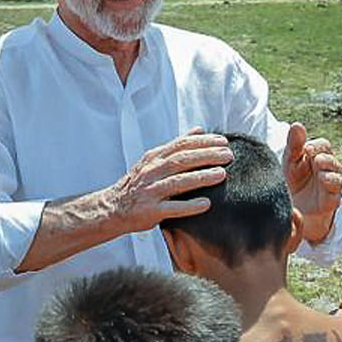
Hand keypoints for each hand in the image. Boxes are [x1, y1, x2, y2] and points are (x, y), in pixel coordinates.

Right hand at [101, 131, 230, 234]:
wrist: (113, 207)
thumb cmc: (139, 183)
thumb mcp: (154, 160)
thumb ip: (176, 146)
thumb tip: (199, 129)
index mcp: (154, 158)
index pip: (181, 145)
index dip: (203, 142)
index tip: (223, 141)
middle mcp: (151, 172)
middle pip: (181, 160)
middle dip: (206, 156)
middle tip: (228, 155)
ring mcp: (150, 191)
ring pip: (177, 182)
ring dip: (200, 178)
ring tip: (221, 175)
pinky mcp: (150, 211)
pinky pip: (171, 208)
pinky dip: (189, 206)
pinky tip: (206, 204)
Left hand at [284, 123, 341, 243]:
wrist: (290, 210)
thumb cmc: (292, 182)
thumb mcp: (290, 162)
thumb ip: (294, 144)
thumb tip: (297, 124)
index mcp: (317, 157)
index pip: (323, 145)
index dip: (315, 146)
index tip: (305, 150)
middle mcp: (327, 169)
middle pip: (331, 156)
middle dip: (322, 155)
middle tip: (310, 157)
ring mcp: (331, 184)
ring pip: (337, 172)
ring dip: (328, 166)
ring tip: (317, 166)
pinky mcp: (331, 200)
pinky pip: (337, 189)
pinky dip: (331, 182)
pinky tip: (322, 179)